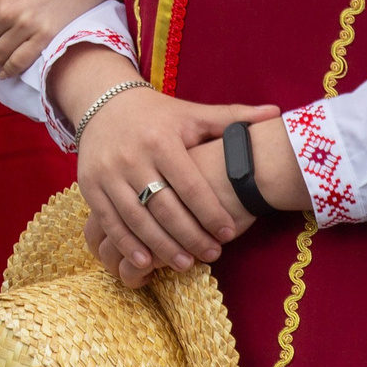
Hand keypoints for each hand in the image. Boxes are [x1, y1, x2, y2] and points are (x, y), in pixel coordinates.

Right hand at [81, 123, 296, 283]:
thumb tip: (276, 113)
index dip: (211, 212)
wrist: (103, 103)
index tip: (230, 233)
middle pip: (165, 207)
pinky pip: (110, 221)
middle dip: (190, 236)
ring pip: (137, 219)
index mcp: (161, 139)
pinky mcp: (89, 185)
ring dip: (161, 247)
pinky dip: (128, 244)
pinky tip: (147, 262)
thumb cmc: (158, 115)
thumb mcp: (193, 114)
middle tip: (212, 255)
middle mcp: (132, 156)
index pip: (191, 184)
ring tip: (185, 264)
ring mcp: (108, 172)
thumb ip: (233, 117)